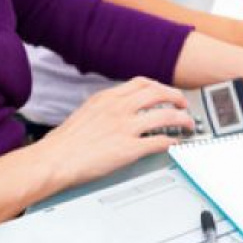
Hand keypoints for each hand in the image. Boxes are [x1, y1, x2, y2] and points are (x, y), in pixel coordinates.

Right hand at [34, 77, 194, 189]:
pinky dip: (172, 141)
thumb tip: (116, 112)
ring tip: (188, 124)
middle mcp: (118, 108)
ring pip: (165, 115)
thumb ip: (104, 108)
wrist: (55, 159)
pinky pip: (159, 141)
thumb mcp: (85, 113)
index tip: (165, 92)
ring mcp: (125, 127)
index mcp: (107, 98)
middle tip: (183, 105)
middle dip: (176, 98)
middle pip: (158, 93)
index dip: (159, 86)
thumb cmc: (64, 142)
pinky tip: (175, 144)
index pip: (141, 83)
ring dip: (182, 119)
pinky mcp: (129, 148)